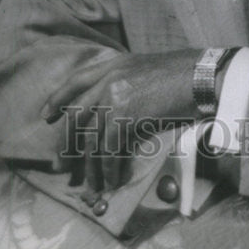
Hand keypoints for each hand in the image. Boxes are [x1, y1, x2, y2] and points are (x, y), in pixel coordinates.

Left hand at [40, 49, 199, 191]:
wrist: (202, 77)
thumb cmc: (182, 74)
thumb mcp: (145, 70)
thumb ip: (124, 83)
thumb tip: (112, 112)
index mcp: (112, 65)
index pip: (75, 81)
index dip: (57, 99)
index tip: (46, 116)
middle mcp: (107, 78)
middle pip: (77, 115)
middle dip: (67, 144)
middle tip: (61, 167)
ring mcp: (113, 96)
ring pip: (91, 138)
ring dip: (91, 166)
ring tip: (92, 184)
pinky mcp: (124, 115)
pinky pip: (108, 149)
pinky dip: (109, 169)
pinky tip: (113, 180)